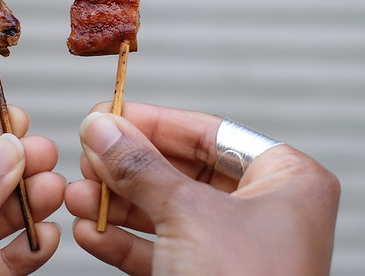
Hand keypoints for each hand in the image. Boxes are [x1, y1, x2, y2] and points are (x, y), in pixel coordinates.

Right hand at [65, 102, 339, 275]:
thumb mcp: (187, 215)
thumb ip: (140, 167)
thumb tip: (102, 128)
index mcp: (286, 180)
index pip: (210, 133)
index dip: (154, 122)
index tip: (109, 114)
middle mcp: (266, 212)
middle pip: (183, 172)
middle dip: (128, 168)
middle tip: (88, 155)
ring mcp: (238, 249)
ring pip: (168, 213)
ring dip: (118, 206)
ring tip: (77, 195)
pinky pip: (164, 251)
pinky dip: (126, 242)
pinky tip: (91, 232)